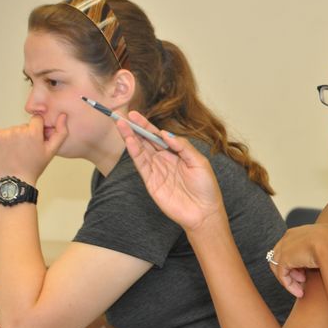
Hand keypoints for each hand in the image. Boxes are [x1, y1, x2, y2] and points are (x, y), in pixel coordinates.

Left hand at [0, 114, 66, 182]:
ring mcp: (4, 134)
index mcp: (33, 132)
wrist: (14, 179)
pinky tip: (9, 151)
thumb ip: (61, 132)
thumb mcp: (52, 151)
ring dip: (16, 137)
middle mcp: (17, 130)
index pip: (37, 119)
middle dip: (27, 134)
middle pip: (25, 126)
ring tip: (18, 151)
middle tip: (28, 149)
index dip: (38, 129)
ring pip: (14, 130)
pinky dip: (6, 140)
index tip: (37, 139)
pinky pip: (3, 133)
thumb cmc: (34, 167)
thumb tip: (63, 116)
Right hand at [116, 111, 224, 231]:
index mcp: (177, 153)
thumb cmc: (206, 188)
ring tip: (121, 125)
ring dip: (131, 138)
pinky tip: (130, 141)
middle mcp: (164, 160)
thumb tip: (165, 133)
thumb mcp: (199, 162)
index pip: (158, 136)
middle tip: (123, 116)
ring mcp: (157, 171)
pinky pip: (141, 164)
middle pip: (146, 141)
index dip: (147, 125)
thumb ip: (183, 147)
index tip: (135, 115)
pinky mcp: (151, 182)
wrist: (204, 212)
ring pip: (141, 151)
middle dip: (135, 129)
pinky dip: (134, 152)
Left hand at [269, 224, 327, 297]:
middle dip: (291, 271)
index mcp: (299, 231)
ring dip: (290, 280)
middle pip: (281, 256)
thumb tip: (325, 257)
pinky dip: (290, 286)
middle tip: (302, 280)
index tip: (306, 272)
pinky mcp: (284, 259)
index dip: (297, 261)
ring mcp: (285, 247)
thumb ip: (321, 250)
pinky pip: (282, 275)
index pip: (290, 247)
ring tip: (301, 290)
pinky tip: (300, 293)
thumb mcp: (327, 245)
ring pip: (280, 267)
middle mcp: (289, 237)